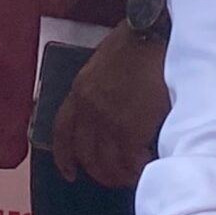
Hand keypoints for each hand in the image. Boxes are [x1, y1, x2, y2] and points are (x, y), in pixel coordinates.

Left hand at [52, 24, 172, 187]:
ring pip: (107, 162)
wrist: (153, 35)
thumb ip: (98, 91)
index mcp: (79, 91)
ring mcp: (108, 120)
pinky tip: (148, 164)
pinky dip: (138, 168)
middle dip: (99, 172)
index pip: (62, 130)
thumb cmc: (135, 45)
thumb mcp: (103, 66)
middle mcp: (88, 108)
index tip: (70, 172)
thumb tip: (107, 112)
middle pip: (85, 153)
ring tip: (134, 176)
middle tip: (115, 179)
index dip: (64, 156)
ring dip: (120, 175)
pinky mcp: (130, 128)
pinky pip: (130, 161)